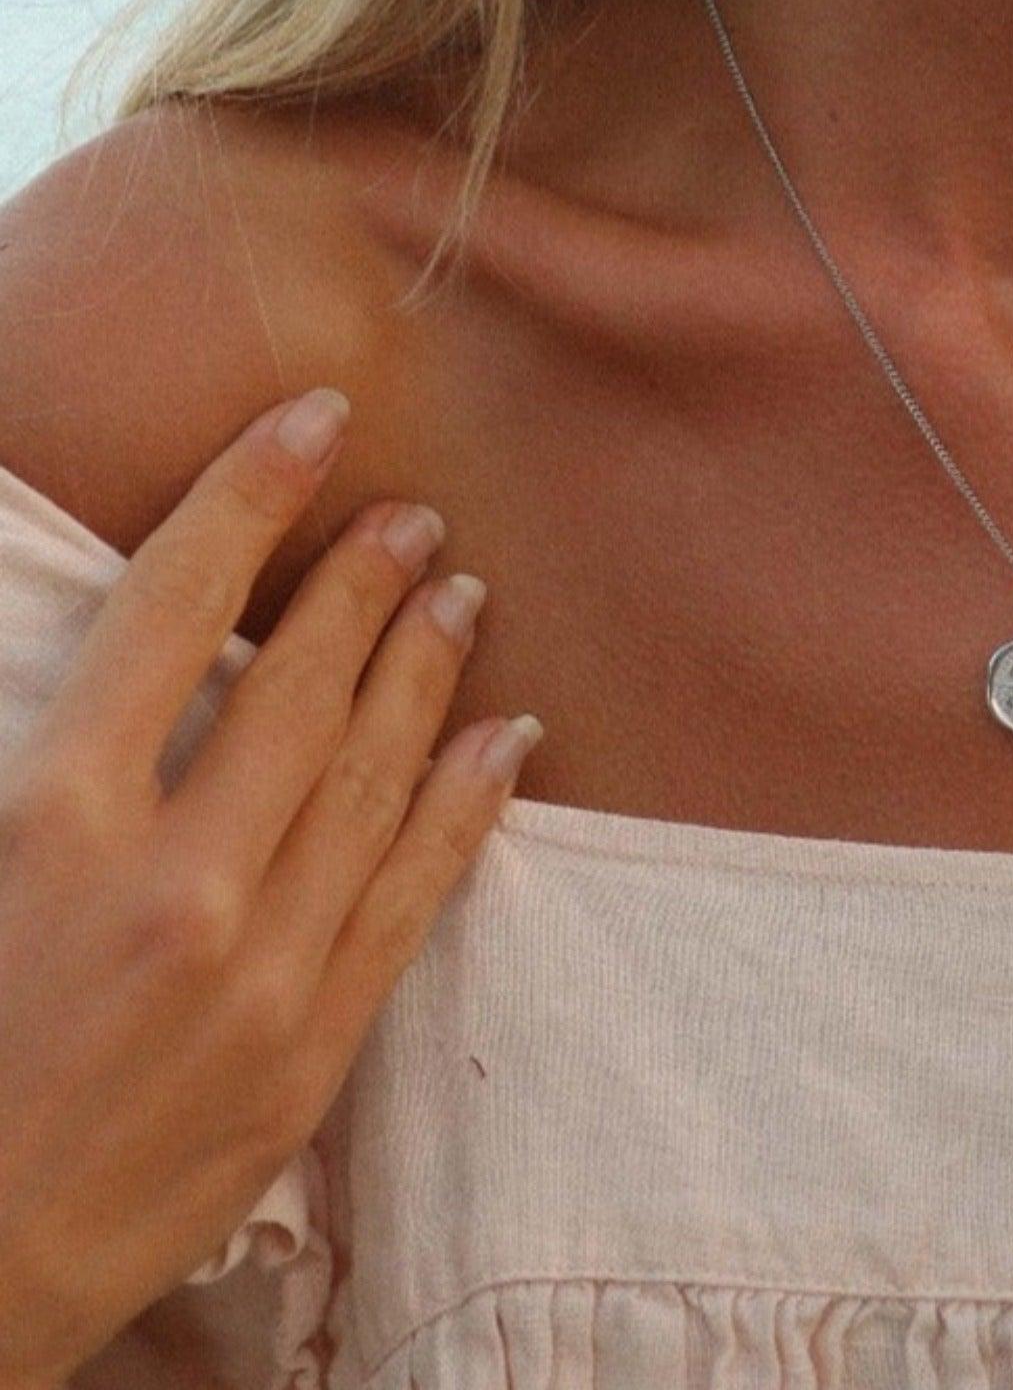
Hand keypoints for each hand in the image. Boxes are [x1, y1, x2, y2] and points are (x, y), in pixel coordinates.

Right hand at [0, 388, 542, 1385]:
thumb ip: (57, 757)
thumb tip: (138, 660)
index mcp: (49, 824)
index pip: (169, 613)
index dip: (247, 501)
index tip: (312, 423)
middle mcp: (170, 884)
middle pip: (296, 686)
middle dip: (363, 583)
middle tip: (415, 515)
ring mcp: (259, 969)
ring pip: (373, 775)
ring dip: (426, 669)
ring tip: (465, 589)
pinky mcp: (315, 1045)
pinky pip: (413, 894)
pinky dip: (466, 804)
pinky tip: (507, 734)